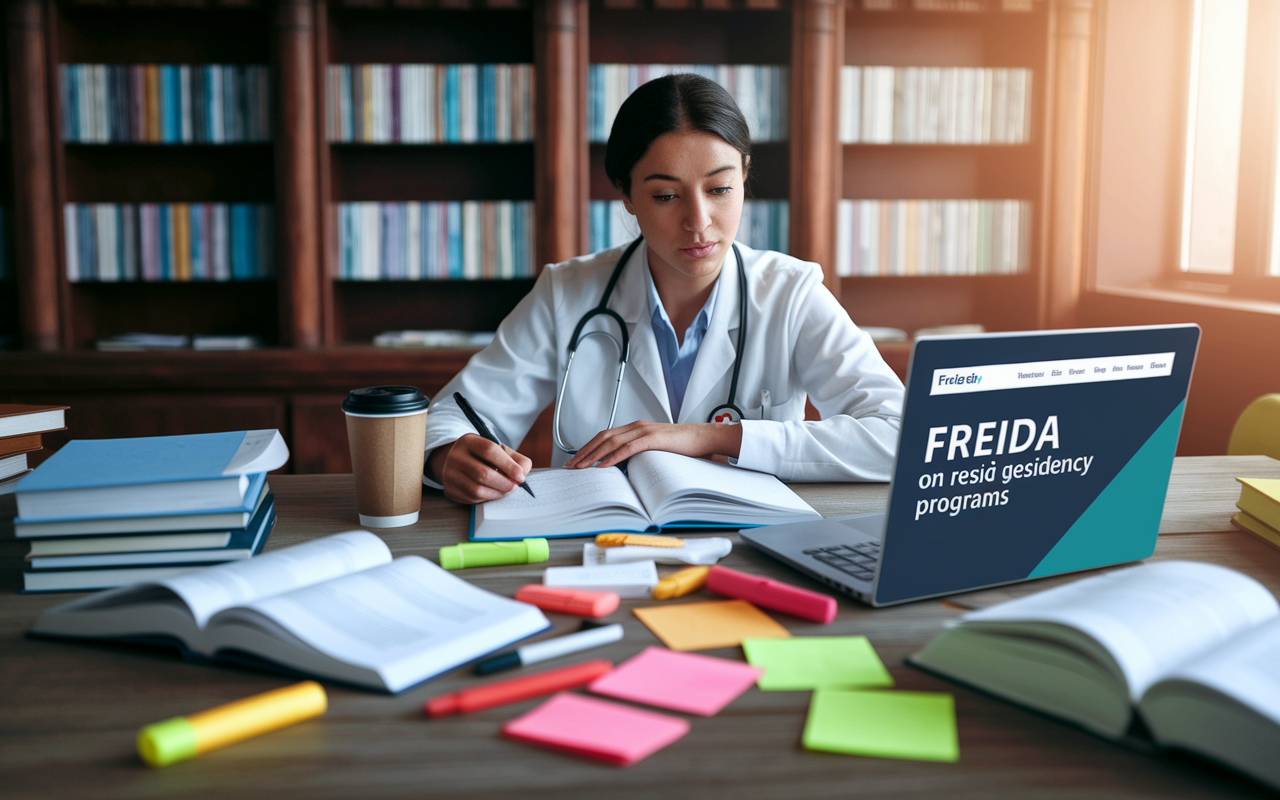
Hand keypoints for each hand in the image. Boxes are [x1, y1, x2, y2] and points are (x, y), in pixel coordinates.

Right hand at [427, 434, 532, 504]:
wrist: (457, 462)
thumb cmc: (484, 457)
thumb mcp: (499, 451)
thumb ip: (516, 459)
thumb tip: (522, 474)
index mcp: (469, 441)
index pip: (489, 451)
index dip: (508, 465)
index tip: (520, 476)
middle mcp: (455, 456)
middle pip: (482, 473)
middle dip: (504, 483)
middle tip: (515, 487)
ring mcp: (449, 473)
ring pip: (477, 489)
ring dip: (497, 493)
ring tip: (506, 491)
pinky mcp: (449, 489)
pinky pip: (471, 498)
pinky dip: (487, 498)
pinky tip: (493, 493)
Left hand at [563, 421, 742, 469]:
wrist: (704, 438)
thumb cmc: (682, 445)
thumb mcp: (655, 449)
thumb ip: (639, 453)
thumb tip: (623, 468)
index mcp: (635, 428)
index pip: (605, 436)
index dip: (588, 447)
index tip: (576, 461)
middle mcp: (636, 426)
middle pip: (603, 437)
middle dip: (584, 452)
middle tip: (571, 466)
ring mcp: (644, 431)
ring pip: (611, 442)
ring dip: (593, 455)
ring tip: (581, 467)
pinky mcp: (653, 438)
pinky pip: (628, 448)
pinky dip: (613, 457)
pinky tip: (602, 465)